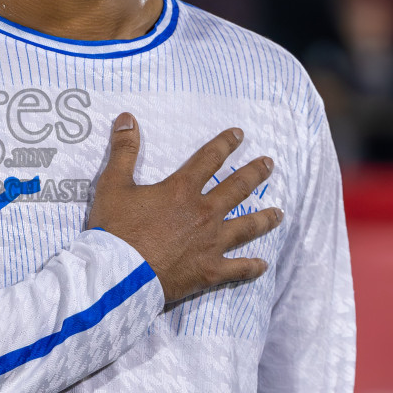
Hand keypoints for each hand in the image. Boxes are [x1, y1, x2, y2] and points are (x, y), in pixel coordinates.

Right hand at [87, 113, 281, 304]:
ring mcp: (210, 243)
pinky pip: (238, 269)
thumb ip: (124, 150)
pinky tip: (263, 264)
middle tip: (269, 164)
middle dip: (255, 173)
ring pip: (247, 227)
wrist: (119, 274)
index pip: (209, 159)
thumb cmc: (115, 229)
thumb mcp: (113, 184)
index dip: (225, 144)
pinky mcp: (209, 271)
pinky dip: (252, 267)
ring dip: (265, 218)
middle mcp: (204, 213)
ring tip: (279, 213)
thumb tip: (127, 118)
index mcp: (182, 190)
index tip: (239, 134)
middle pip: (237, 188)